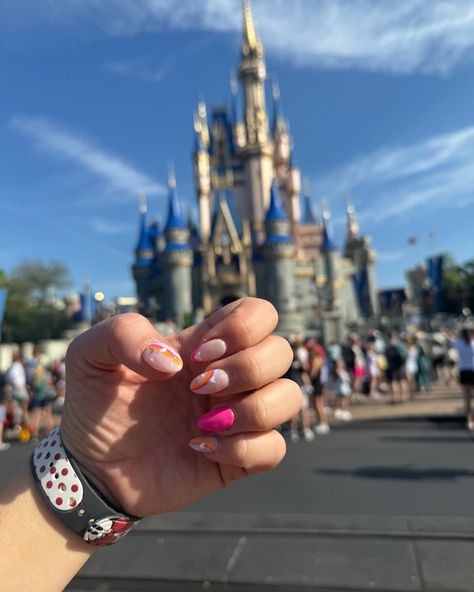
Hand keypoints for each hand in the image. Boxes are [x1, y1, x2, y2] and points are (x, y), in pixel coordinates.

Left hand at [60, 298, 300, 516]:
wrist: (91, 467)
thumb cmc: (95, 406)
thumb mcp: (90, 355)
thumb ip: (123, 333)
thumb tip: (174, 362)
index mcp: (205, 345)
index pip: (259, 313)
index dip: (242, 327)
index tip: (199, 353)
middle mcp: (230, 376)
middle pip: (282, 351)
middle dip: (247, 368)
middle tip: (197, 387)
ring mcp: (237, 415)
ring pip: (290, 397)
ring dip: (253, 409)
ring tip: (205, 422)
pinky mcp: (238, 457)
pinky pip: (275, 448)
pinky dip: (244, 448)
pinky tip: (201, 448)